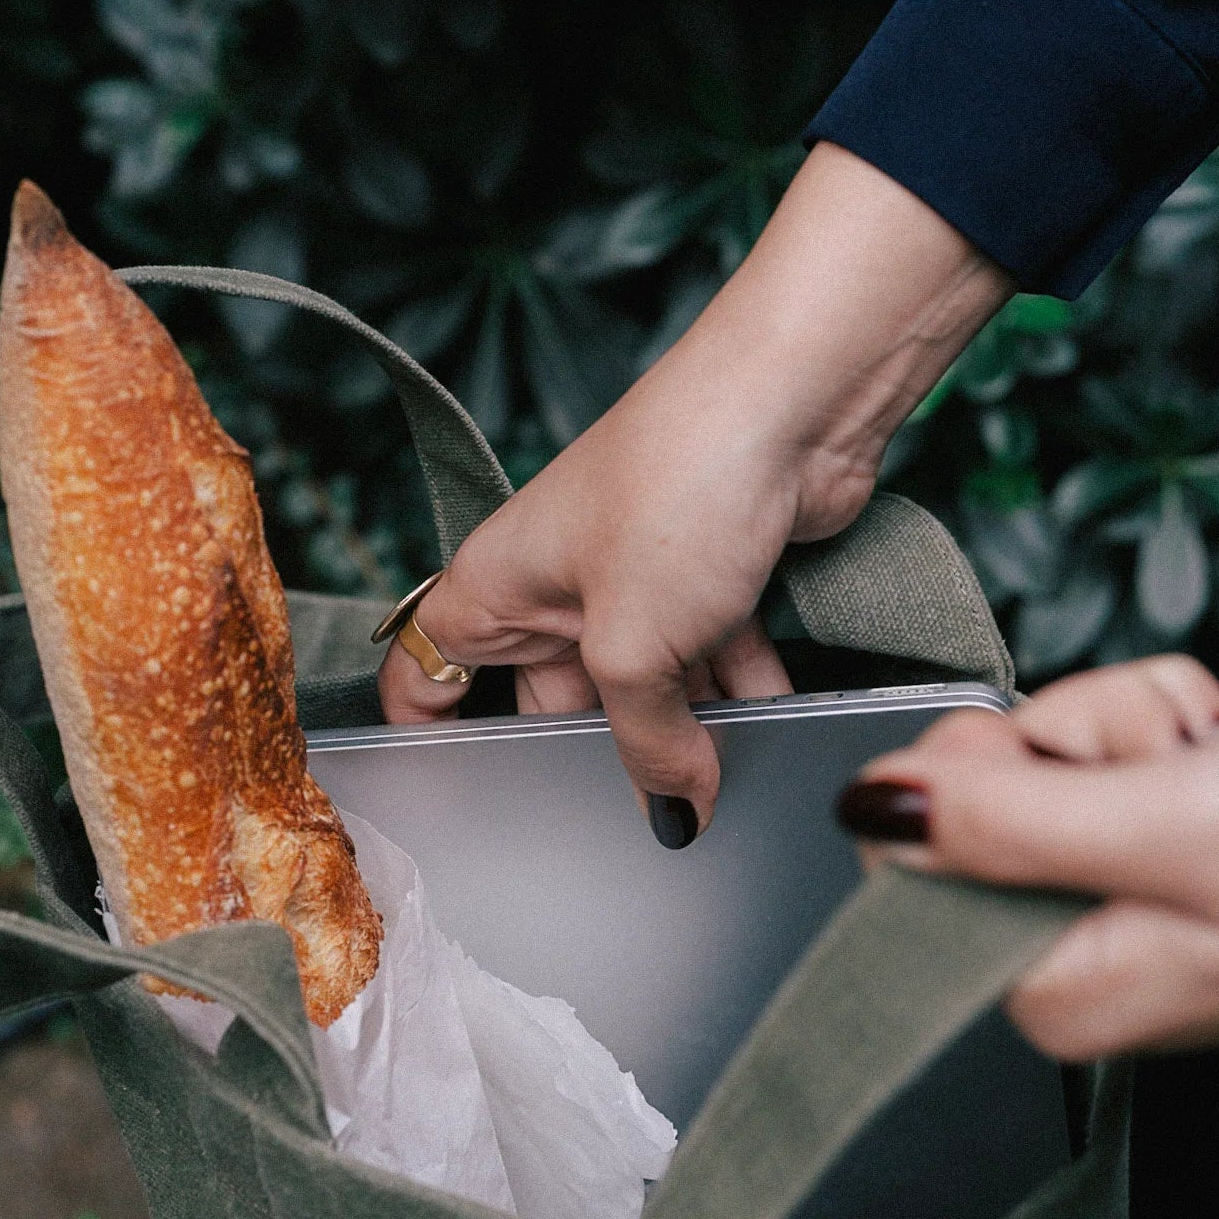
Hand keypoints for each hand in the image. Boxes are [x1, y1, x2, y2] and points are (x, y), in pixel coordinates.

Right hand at [379, 143, 1011, 833]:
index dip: (427, 738)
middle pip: (553, 700)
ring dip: (684, 729)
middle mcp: (554, 582)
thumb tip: (676, 812)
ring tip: (712, 786)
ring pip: (643, 684)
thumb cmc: (676, 488)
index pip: (425, 673)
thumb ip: (648, 746)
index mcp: (495, 588)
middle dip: (594, 756)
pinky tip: (771, 728)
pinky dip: (740, 692)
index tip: (457, 806)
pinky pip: (711, 657)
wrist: (793, 401)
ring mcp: (632, 578)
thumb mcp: (638, 649)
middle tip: (622, 816)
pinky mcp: (707, 575)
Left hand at [837, 657, 1218, 1056]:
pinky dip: (1172, 716)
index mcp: (1058, 993)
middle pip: (982, 794)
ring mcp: (1126, 888)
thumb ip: (1004, 826)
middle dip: (1076, 743)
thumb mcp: (1168, 826)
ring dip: (1137, 722)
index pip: (914, 863)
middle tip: (1171, 768)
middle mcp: (1078, 954)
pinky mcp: (1169, 831)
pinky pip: (1114, 738)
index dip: (980, 784)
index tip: (1075, 776)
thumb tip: (868, 812)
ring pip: (1052, 748)